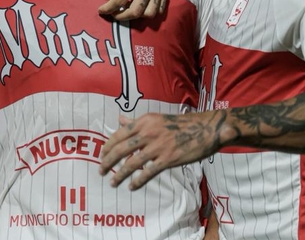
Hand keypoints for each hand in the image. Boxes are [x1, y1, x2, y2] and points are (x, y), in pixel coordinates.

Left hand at [98, 0, 170, 20]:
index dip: (109, 8)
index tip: (101, 10)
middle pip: (135, 10)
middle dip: (121, 16)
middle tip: (113, 14)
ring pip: (149, 13)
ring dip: (136, 17)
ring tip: (127, 11)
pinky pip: (160, 8)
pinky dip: (149, 13)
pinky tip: (140, 8)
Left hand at [98, 113, 215, 190]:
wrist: (204, 129)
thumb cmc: (179, 124)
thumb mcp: (156, 119)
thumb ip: (136, 122)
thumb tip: (120, 120)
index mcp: (144, 121)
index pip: (119, 134)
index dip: (108, 146)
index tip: (102, 155)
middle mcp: (148, 132)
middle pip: (121, 149)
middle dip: (108, 161)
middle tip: (101, 171)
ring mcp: (157, 146)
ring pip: (132, 162)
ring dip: (120, 174)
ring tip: (113, 182)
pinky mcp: (168, 159)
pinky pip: (148, 171)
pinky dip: (138, 180)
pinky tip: (132, 186)